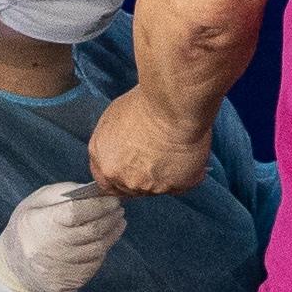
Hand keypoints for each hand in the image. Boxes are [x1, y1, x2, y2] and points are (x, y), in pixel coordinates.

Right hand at [0, 179, 129, 291]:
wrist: (13, 269)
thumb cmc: (26, 229)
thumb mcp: (35, 202)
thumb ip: (63, 193)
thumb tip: (93, 191)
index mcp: (40, 225)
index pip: (76, 212)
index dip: (99, 205)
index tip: (112, 198)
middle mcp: (51, 250)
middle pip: (92, 231)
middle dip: (111, 217)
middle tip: (118, 208)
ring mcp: (61, 270)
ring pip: (98, 249)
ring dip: (112, 234)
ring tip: (117, 221)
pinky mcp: (70, 284)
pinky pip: (94, 265)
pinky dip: (103, 251)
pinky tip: (103, 240)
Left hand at [86, 85, 212, 199]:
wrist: (172, 107)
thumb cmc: (146, 104)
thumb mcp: (114, 119)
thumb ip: (114, 144)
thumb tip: (123, 146)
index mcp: (104, 163)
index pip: (106, 184)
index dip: (121, 176)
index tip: (130, 170)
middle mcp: (124, 180)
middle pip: (133, 187)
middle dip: (144, 175)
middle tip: (157, 154)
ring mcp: (149, 187)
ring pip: (159, 187)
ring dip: (166, 173)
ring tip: (174, 147)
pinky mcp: (175, 187)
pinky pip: (182, 183)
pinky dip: (186, 171)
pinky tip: (187, 152)